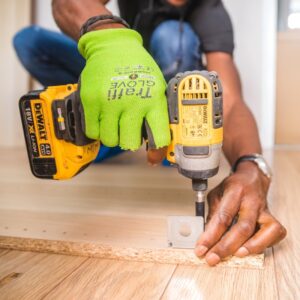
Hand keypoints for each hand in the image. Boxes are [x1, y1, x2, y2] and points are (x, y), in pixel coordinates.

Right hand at [78, 29, 169, 162]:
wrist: (113, 47)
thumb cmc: (139, 71)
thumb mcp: (157, 89)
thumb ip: (158, 117)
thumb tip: (157, 151)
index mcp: (153, 100)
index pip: (158, 137)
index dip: (157, 151)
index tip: (153, 156)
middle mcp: (132, 102)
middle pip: (129, 144)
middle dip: (129, 141)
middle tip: (128, 130)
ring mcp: (109, 102)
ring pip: (110, 140)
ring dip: (113, 135)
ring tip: (115, 121)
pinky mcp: (90, 101)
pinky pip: (93, 132)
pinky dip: (98, 129)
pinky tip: (103, 118)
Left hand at [195, 162, 286, 265]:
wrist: (252, 178)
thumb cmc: (233, 187)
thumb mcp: (216, 194)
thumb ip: (212, 213)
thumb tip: (205, 237)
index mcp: (235, 191)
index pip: (223, 216)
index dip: (211, 235)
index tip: (201, 248)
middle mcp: (252, 201)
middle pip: (243, 227)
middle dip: (226, 247)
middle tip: (212, 258)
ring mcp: (264, 210)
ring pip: (265, 231)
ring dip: (250, 247)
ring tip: (235, 256)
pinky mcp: (272, 217)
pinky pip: (275, 233)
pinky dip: (264, 244)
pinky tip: (250, 249)